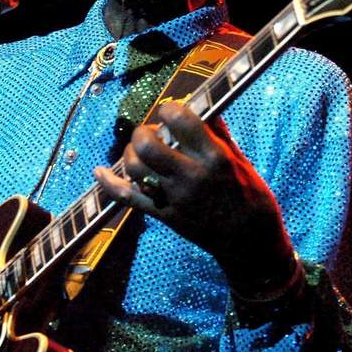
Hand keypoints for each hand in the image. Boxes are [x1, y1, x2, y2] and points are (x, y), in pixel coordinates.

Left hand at [93, 102, 296, 294]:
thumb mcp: (241, 161)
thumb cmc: (251, 198)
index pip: (180, 120)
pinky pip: (128, 198)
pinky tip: (99, 172)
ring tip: (138, 150)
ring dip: (130, 153)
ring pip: (135, 168)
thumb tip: (203, 108)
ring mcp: (175, 198)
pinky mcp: (165, 216)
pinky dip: (109, 184)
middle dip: (143, 132)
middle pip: (148, 144)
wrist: (251, 243)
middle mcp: (191, 176)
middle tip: (151, 133)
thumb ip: (219, 135)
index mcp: (214, 157)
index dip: (169, 109)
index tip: (169, 111)